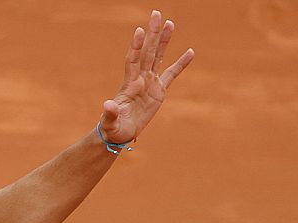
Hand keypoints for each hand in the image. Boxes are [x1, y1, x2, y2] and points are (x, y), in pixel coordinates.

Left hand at [99, 9, 194, 144]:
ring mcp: (150, 83)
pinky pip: (172, 74)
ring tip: (170, 23)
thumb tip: (107, 104)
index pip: (133, 60)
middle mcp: (140, 79)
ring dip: (164, 41)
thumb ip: (110, 113)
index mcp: (129, 84)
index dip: (136, 46)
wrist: (120, 133)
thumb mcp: (111, 122)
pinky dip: (181, 64)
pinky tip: (190, 52)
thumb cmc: (113, 127)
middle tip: (156, 14)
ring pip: (158, 57)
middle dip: (152, 34)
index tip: (140, 30)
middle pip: (147, 52)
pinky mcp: (159, 91)